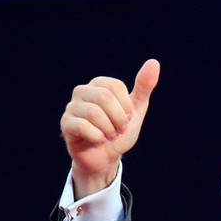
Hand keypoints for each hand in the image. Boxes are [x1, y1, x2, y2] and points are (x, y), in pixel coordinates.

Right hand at [60, 59, 159, 196]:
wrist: (106, 158)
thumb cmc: (119, 132)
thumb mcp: (135, 110)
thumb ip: (144, 87)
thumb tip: (154, 62)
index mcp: (99, 84)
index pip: (116, 86)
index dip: (126, 106)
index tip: (126, 118)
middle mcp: (82, 91)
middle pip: (104, 97)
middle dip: (118, 118)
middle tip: (118, 129)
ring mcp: (71, 107)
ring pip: (93, 112)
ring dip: (108, 129)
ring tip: (108, 136)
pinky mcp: (66, 124)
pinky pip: (81, 126)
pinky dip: (96, 137)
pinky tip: (98, 140)